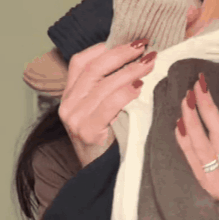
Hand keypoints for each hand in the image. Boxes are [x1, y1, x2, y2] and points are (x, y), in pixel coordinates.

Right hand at [59, 40, 155, 166]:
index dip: (105, 48)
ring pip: (102, 84)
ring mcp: (75, 119)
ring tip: (150, 62)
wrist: (103, 179)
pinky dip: (124, 93)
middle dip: (121, 54)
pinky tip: (140, 86)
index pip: (82, 61)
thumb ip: (113, 90)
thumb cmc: (112, 145)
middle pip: (93, 69)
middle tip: (145, 46)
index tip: (131, 39)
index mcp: (71, 96)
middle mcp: (68, 105)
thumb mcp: (108, 114)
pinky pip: (107, 105)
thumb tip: (140, 62)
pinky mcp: (87, 132)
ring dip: (129, 70)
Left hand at [175, 72, 218, 202]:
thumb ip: (211, 141)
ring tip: (185, 99)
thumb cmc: (202, 192)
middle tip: (198, 84)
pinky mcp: (204, 189)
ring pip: (205, 143)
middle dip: (209, 106)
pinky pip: (191, 159)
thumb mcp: (214, 167)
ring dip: (193, 118)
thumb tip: (198, 108)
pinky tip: (178, 125)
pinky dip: (184, 141)